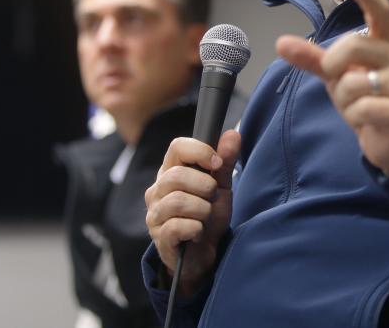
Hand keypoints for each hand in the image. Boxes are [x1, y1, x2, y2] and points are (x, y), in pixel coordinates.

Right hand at [144, 129, 239, 294]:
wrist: (204, 254)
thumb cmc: (207, 216)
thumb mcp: (220, 187)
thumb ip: (225, 161)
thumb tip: (233, 134)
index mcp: (170, 171)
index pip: (177, 147)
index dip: (200, 151)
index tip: (218, 164)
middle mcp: (157, 190)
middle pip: (178, 176)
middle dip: (206, 187)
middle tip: (212, 198)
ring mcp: (155, 214)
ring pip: (178, 201)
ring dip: (203, 210)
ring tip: (206, 217)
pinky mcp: (159, 237)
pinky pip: (178, 226)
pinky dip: (196, 229)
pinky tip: (199, 233)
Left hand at [276, 0, 388, 175]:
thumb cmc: (366, 97)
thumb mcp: (337, 75)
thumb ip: (313, 58)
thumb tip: (280, 42)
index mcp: (386, 42)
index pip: (381, 12)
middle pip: (353, 44)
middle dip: (334, 66)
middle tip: (340, 82)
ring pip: (355, 82)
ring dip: (345, 100)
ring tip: (359, 107)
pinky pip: (364, 108)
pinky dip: (356, 117)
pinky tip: (367, 121)